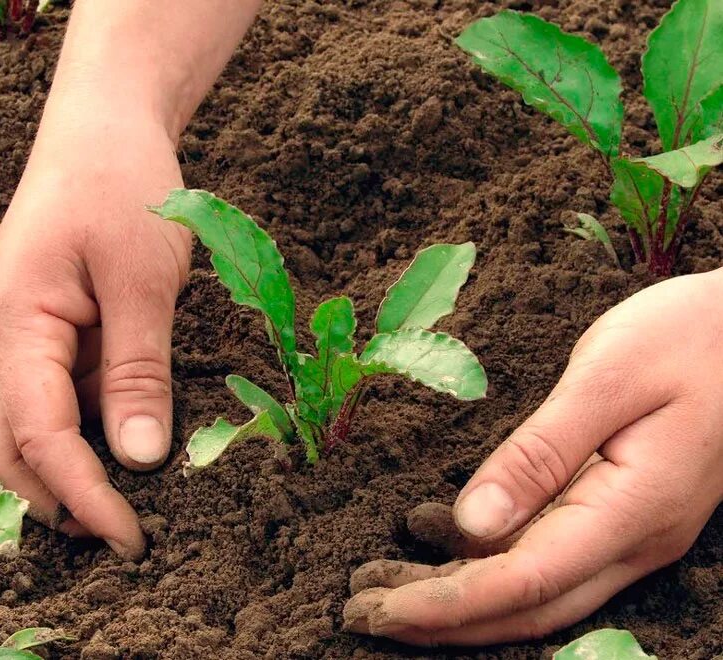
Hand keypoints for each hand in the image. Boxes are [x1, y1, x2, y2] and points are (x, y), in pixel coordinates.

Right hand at [0, 122, 189, 558]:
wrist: (103, 130)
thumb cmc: (122, 189)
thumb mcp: (143, 282)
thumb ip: (138, 373)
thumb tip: (140, 460)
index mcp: (11, 328)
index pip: (39, 438)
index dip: (84, 495)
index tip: (131, 536)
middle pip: (9, 448)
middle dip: (59, 499)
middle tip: (122, 537)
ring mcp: (11, 339)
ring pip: (25, 429)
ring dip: (68, 471)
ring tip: (126, 504)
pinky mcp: (39, 334)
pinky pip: (51, 398)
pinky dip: (81, 432)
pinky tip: (122, 444)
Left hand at [344, 268, 722, 644]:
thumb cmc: (688, 338)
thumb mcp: (608, 379)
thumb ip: (539, 454)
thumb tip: (469, 523)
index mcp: (632, 509)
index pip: (522, 580)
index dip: (445, 601)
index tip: (377, 606)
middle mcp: (635, 540)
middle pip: (526, 607)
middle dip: (440, 618)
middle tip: (361, 612)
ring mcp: (634, 534)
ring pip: (538, 595)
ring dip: (461, 602)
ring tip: (386, 589)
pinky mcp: (623, 515)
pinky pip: (551, 564)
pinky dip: (491, 572)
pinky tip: (444, 553)